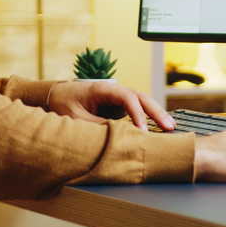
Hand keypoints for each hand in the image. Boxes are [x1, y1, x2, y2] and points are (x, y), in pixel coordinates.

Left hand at [47, 81, 174, 130]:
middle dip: (156, 111)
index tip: (143, 130)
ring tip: (170, 128)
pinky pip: (136, 112)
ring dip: (156, 115)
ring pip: (142, 104)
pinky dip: (148, 120)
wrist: (55, 96)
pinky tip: (158, 129)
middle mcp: (114, 91)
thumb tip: (118, 138)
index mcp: (103, 89)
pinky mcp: (118, 108)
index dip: (137, 114)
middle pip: (141, 97)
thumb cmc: (63, 104)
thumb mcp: (77, 118)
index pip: (127, 98)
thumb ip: (97, 127)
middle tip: (170, 127)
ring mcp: (117, 99)